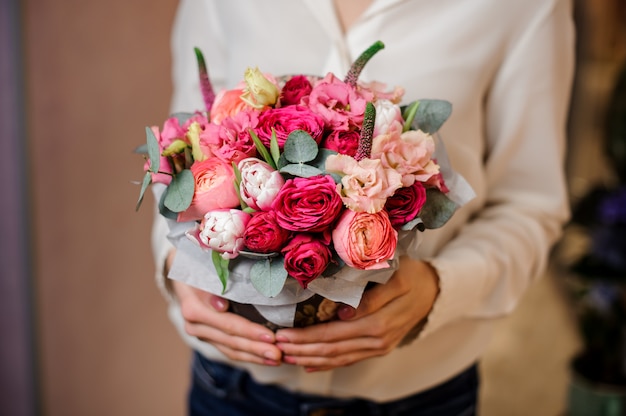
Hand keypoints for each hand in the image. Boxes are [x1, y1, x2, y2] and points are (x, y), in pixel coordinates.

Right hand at [172, 279, 282, 365]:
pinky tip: (266, 359)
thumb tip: (221, 305)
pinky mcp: (209, 338)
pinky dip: (248, 355)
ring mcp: (201, 334)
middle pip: (231, 341)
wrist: (182, 274)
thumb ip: (213, 287)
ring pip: (231, 350)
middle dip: (257, 349)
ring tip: (277, 359)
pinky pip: (229, 351)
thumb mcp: (204, 270)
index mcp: (194, 309)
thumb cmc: (199, 267)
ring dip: (255, 356)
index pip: (227, 324)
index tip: (271, 337)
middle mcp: (195, 326)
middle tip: (279, 354)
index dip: (250, 332)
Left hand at [275, 257, 438, 370]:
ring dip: (310, 358)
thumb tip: (343, 314)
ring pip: (338, 358)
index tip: (283, 333)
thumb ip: (372, 298)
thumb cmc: (412, 276)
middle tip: (275, 345)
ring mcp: (378, 347)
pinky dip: (327, 363)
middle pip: (332, 349)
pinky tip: (309, 365)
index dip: (307, 336)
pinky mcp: (377, 348)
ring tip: (286, 355)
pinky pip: (348, 359)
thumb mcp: (396, 278)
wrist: (434, 290)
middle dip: (302, 348)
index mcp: (380, 323)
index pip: (334, 334)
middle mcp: (378, 341)